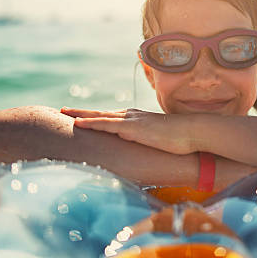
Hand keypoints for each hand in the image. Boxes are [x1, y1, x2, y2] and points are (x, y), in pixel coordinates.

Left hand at [60, 107, 194, 154]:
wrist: (193, 132)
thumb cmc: (181, 138)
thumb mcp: (160, 139)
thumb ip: (150, 141)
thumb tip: (145, 147)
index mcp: (137, 119)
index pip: (111, 116)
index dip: (95, 116)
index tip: (80, 116)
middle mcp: (131, 116)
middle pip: (101, 113)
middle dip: (82, 112)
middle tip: (64, 110)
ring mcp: (131, 121)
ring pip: (100, 116)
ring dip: (81, 115)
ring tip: (64, 113)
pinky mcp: (132, 128)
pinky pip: (106, 125)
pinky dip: (91, 123)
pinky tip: (78, 124)